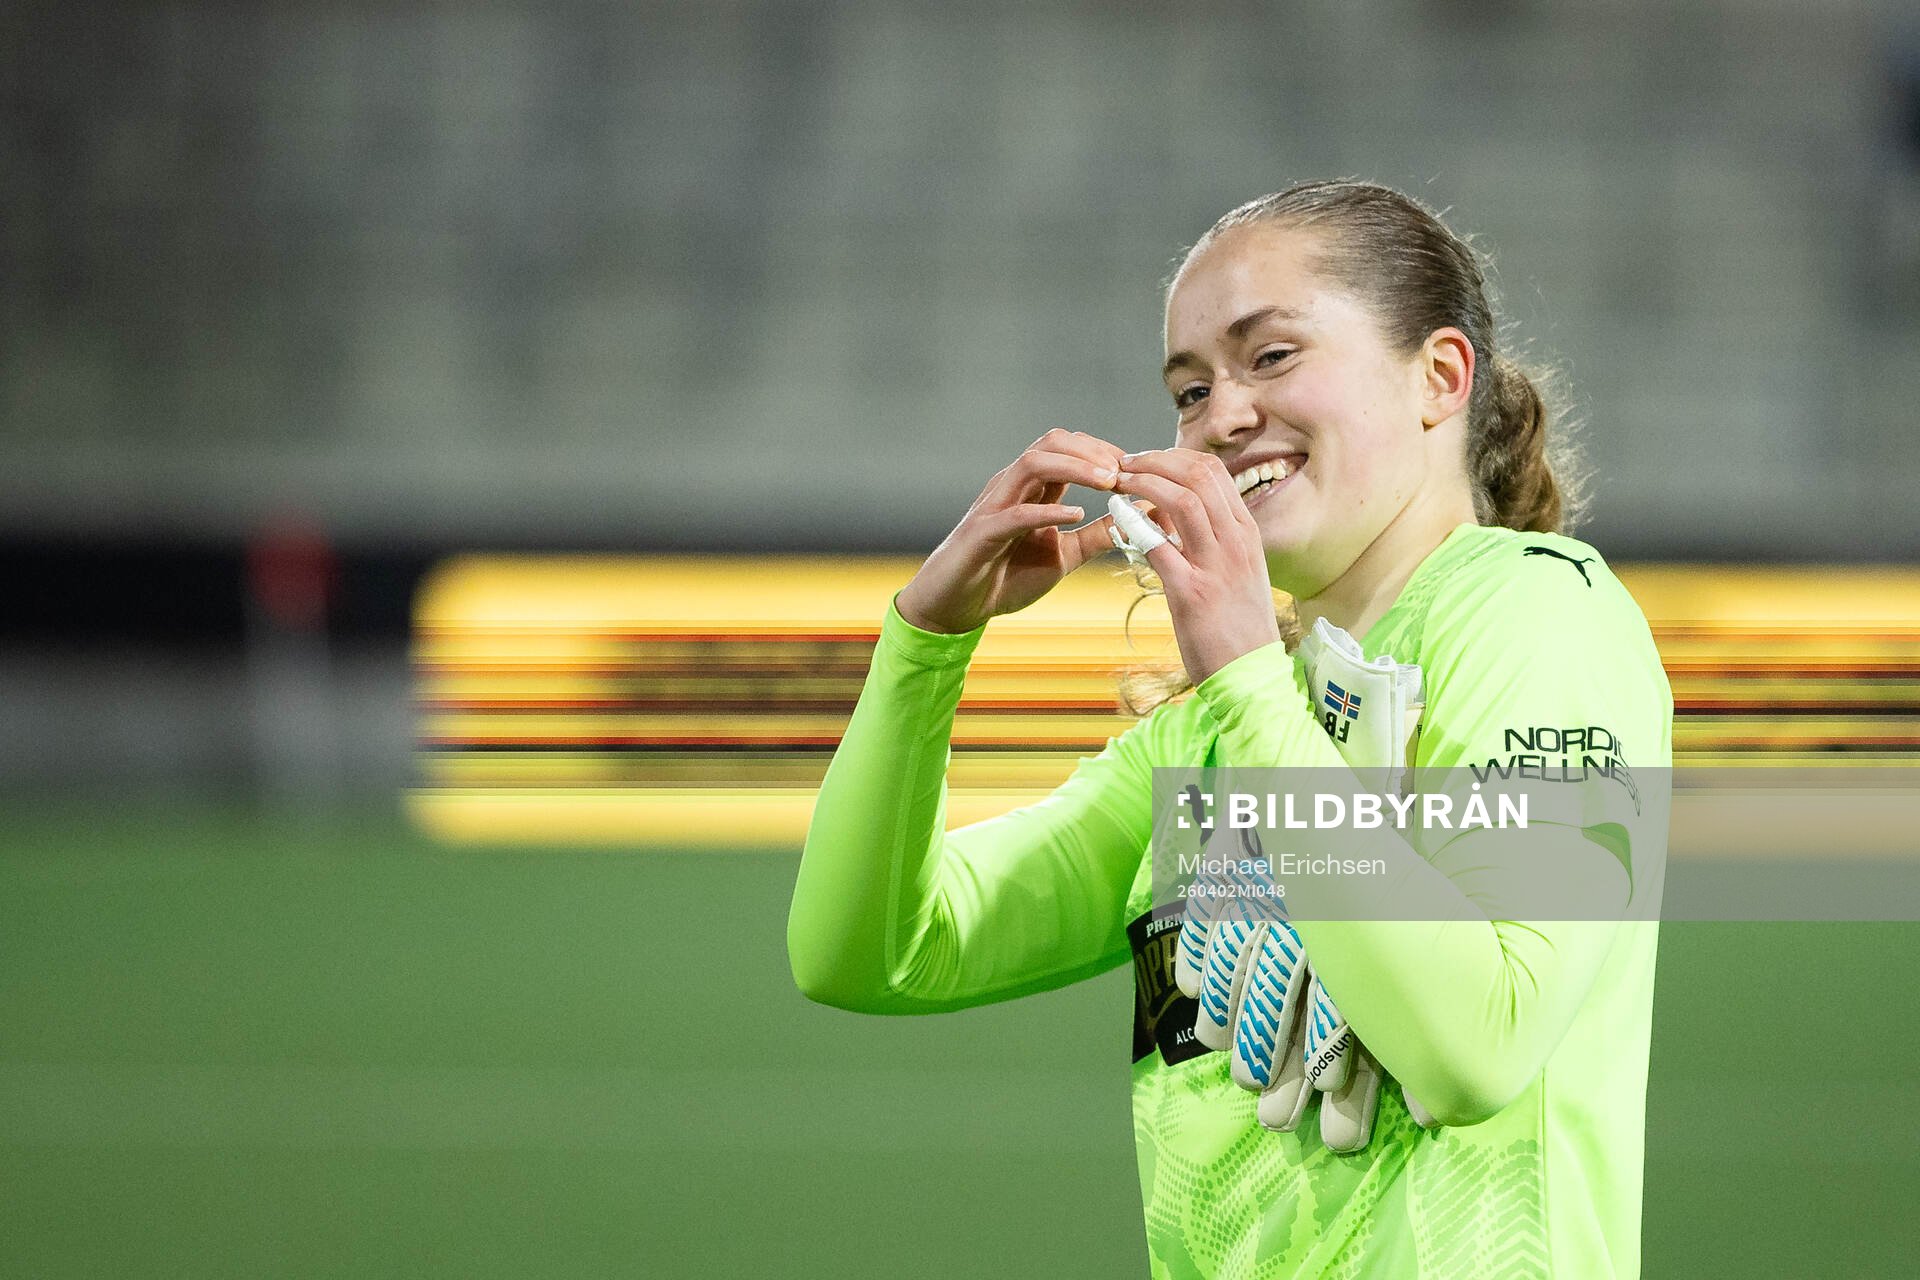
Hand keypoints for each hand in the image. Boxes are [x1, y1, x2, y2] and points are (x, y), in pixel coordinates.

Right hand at [896, 428, 1126, 634]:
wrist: (956, 605)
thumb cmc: (1005, 577)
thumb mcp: (1063, 555)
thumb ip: (1096, 536)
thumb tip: (1137, 517)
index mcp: (1033, 489)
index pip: (1071, 449)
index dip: (1106, 453)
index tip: (1138, 472)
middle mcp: (1013, 487)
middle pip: (1053, 442)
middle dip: (1094, 451)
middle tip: (1126, 473)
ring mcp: (996, 505)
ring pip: (1034, 463)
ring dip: (1075, 467)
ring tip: (1109, 482)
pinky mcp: (982, 533)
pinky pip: (1016, 513)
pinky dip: (1047, 510)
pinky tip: (1076, 514)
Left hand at [1109, 448, 1280, 681]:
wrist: (1250, 675)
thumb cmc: (1238, 626)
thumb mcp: (1237, 572)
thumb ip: (1214, 540)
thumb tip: (1175, 514)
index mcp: (1246, 533)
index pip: (1215, 472)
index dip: (1175, 457)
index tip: (1148, 460)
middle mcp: (1235, 542)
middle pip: (1198, 475)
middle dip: (1156, 460)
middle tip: (1125, 463)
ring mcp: (1216, 566)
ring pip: (1182, 500)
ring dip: (1143, 482)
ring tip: (1117, 480)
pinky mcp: (1191, 593)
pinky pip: (1158, 546)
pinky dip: (1133, 523)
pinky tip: (1114, 514)